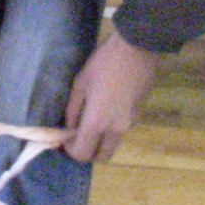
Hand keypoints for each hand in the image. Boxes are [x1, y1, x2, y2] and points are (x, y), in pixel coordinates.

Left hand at [62, 26, 159, 163]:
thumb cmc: (103, 63)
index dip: (70, 150)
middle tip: (78, 135)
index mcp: (97, 123)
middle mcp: (116, 130)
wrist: (137, 48)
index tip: (64, 138)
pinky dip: (112, 127)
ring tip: (91, 118)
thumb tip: (70, 128)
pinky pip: (122, 129)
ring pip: (113, 144)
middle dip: (88, 151)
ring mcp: (130, 123)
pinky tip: (107, 106)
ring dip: (101, 140)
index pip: (82, 153)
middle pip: (101, 156)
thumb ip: (73, 110)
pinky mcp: (139, 114)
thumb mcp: (81, 83)